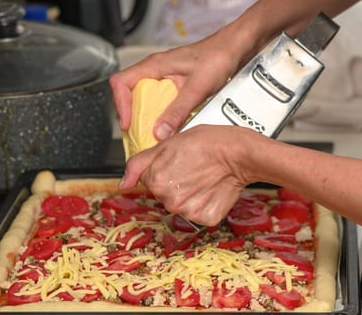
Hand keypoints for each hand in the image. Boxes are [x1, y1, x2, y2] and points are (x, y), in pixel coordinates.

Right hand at [109, 33, 242, 140]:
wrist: (236, 48)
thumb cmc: (219, 56)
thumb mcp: (198, 88)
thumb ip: (178, 111)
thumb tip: (160, 132)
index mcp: (154, 65)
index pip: (121, 83)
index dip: (120, 105)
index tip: (128, 123)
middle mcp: (155, 70)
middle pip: (128, 93)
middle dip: (130, 114)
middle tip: (138, 133)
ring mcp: (164, 76)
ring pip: (142, 97)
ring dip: (143, 116)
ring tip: (150, 132)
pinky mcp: (174, 83)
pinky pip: (157, 100)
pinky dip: (158, 114)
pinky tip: (167, 124)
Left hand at [119, 125, 260, 225]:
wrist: (239, 154)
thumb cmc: (207, 142)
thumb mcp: (167, 143)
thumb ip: (138, 165)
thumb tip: (123, 185)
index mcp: (155, 181)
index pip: (150, 178)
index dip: (164, 166)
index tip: (179, 159)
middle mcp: (168, 200)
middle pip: (165, 193)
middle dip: (175, 181)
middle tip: (193, 166)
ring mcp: (187, 212)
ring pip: (181, 203)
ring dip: (189, 193)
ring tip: (204, 176)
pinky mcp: (205, 218)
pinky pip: (199, 212)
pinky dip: (205, 203)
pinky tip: (212, 188)